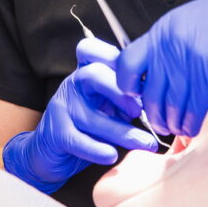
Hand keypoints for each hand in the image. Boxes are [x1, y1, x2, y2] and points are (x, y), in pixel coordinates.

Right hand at [2, 37, 158, 192]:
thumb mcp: (108, 105)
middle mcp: (73, 85)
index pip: (91, 50)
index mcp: (86, 72)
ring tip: (145, 143)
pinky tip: (112, 156)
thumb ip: (126, 99)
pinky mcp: (56, 134)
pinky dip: (97, 149)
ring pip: (91, 116)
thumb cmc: (87, 125)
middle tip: (140, 110)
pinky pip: (78, 140)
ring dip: (121, 131)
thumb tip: (158, 100)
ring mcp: (62, 108)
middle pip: (93, 74)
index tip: (138, 73)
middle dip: (120, 92)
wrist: (49, 153)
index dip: (112, 55)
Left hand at [116, 0, 207, 136]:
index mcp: (166, 28)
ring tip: (179, 129)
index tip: (138, 97)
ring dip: (172, 123)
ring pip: (168, 106)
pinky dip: (191, 124)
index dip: (127, 86)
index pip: (126, 62)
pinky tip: (195, 127)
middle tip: (161, 123)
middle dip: (153, 113)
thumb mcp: (199, 22)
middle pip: (147, 92)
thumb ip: (181, 47)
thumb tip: (174, 78)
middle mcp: (172, 44)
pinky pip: (192, 110)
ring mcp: (191, 59)